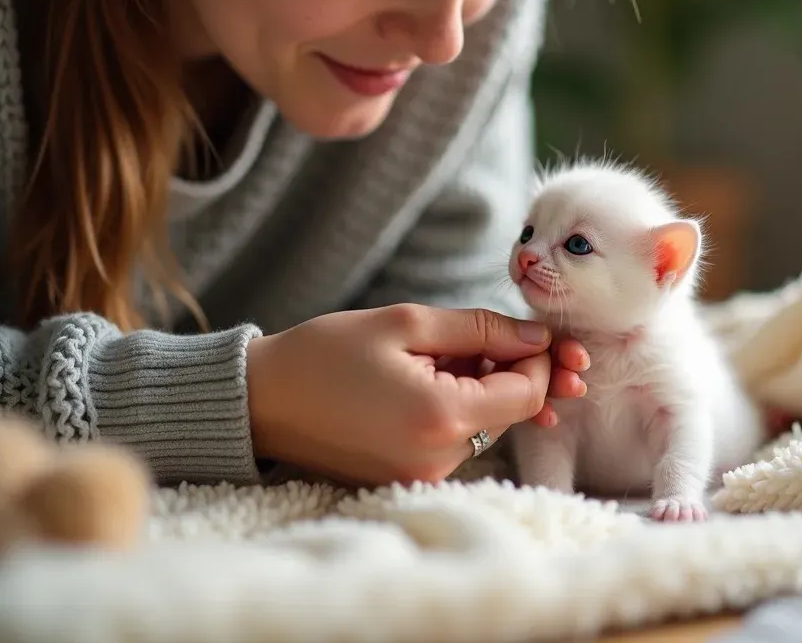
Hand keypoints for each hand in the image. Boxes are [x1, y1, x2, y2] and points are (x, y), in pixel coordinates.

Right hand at [245, 304, 554, 486]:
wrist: (261, 401)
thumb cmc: (326, 353)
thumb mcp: (405, 323)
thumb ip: (481, 329)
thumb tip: (538, 337)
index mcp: (441, 417)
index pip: (527, 394)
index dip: (540, 360)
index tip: (529, 331)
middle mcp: (439, 459)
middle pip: (511, 413)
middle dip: (513, 370)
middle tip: (492, 336)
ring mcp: (424, 475)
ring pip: (486, 425)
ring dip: (484, 387)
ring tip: (443, 354)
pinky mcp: (410, 478)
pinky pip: (457, 440)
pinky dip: (459, 407)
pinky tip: (430, 379)